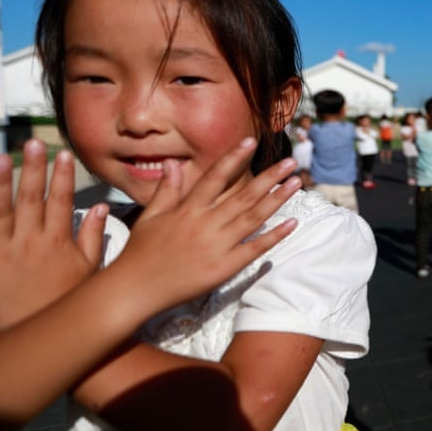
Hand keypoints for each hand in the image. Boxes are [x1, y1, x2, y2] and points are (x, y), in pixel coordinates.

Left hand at [0, 140, 107, 327]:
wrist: (33, 330)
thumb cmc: (65, 301)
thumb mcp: (89, 272)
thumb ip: (94, 238)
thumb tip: (100, 208)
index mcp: (58, 243)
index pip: (62, 201)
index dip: (63, 176)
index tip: (64, 154)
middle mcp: (32, 242)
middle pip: (32, 198)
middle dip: (34, 169)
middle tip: (33, 143)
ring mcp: (7, 250)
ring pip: (2, 209)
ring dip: (1, 182)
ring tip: (2, 158)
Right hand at [109, 138, 301, 314]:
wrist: (135, 288)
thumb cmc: (141, 252)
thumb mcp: (151, 216)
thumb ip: (166, 189)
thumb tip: (173, 163)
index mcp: (187, 209)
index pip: (215, 177)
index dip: (233, 157)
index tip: (251, 141)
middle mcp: (205, 223)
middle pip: (243, 195)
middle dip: (269, 177)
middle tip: (291, 161)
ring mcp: (217, 245)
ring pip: (253, 217)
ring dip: (277, 199)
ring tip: (296, 183)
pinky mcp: (224, 267)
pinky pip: (254, 248)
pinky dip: (274, 236)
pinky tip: (292, 223)